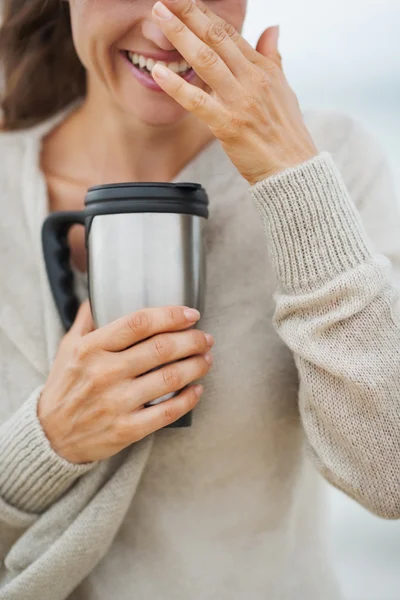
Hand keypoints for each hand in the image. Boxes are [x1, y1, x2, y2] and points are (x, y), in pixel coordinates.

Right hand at [38, 302, 213, 463]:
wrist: (50, 436)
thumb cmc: (64, 387)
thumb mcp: (68, 348)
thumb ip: (86, 321)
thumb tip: (98, 296)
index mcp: (91, 348)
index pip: (139, 323)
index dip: (170, 315)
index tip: (190, 314)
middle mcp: (105, 373)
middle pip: (161, 348)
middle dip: (192, 340)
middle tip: (205, 337)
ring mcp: (117, 402)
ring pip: (170, 378)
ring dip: (196, 365)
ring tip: (206, 358)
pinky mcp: (127, 429)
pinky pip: (167, 412)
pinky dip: (188, 399)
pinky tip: (197, 389)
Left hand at [151, 0, 317, 184]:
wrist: (293, 169)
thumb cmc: (287, 133)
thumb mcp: (285, 89)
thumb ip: (273, 57)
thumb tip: (272, 28)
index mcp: (264, 69)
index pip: (230, 33)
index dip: (205, 14)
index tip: (185, 0)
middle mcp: (252, 79)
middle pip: (216, 38)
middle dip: (189, 14)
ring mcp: (240, 101)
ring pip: (206, 61)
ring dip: (180, 36)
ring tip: (159, 16)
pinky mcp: (229, 125)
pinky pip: (198, 102)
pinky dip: (177, 86)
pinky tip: (159, 72)